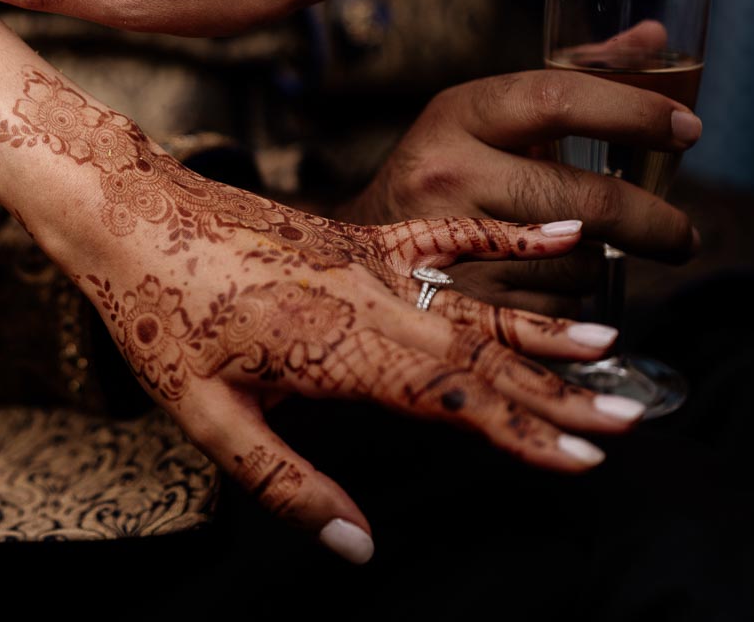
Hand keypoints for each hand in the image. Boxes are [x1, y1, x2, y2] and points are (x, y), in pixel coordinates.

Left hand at [0, 64, 646, 562]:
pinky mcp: (354, 237)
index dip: (523, 432)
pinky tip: (556, 243)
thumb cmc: (154, 312)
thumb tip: (355, 542)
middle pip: (479, 355)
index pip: (453, 401)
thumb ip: (285, 480)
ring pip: (472, 302)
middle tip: (627, 416)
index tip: (586, 457)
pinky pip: (443, 237)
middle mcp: (369, 302)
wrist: (126, 211)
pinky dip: (502, 241)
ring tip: (609, 348)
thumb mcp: (205, 414)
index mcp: (340, 352)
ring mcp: (366, 261)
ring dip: (541, 331)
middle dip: (554, 392)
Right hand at [337, 69, 701, 313]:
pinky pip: (555, 310)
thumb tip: (655, 37)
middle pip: (586, 200)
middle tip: (682, 236)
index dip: (634, 112)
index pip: (556, 99)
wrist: (361, 256)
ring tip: (573, 255)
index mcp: (456, 116)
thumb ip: (574, 79)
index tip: (688, 130)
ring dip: (597, 264)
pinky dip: (565, 302)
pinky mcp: (460, 309)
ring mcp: (449, 245)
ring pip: (577, 262)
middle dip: (654, 223)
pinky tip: (541, 286)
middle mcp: (445, 176)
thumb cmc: (446, 173)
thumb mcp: (489, 117)